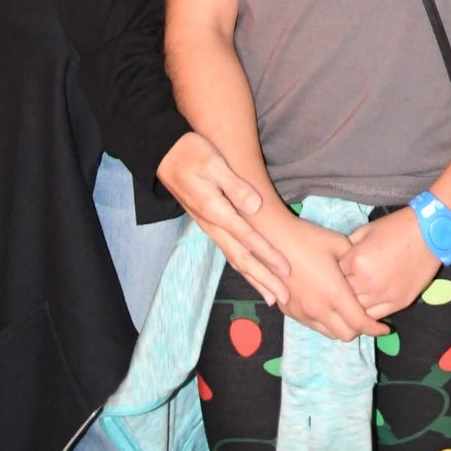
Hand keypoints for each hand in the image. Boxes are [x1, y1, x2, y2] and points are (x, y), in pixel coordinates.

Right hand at [157, 132, 290, 306]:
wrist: (164, 153)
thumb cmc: (192, 153)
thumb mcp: (214, 163)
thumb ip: (235, 186)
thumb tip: (255, 207)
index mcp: (215, 210)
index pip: (247, 238)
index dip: (268, 255)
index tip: (286, 270)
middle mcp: (212, 225)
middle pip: (241, 258)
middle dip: (264, 278)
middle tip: (284, 297)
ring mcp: (209, 226)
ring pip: (234, 258)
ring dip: (253, 278)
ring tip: (270, 295)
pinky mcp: (208, 223)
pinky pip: (228, 251)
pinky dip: (242, 266)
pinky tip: (250, 273)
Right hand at [274, 214, 391, 339]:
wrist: (272, 237)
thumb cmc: (308, 238)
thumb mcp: (339, 244)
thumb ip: (355, 263)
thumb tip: (368, 273)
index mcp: (334, 294)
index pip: (360, 323)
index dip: (375, 329)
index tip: (385, 328)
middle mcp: (318, 309)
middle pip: (345, 335)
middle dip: (359, 330)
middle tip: (366, 316)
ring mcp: (302, 313)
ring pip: (328, 333)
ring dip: (341, 327)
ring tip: (347, 311)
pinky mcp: (289, 311)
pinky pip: (312, 325)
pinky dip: (325, 322)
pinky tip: (327, 305)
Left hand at [341, 209, 438, 319]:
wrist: (428, 233)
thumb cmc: (396, 227)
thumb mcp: (366, 230)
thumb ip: (348, 247)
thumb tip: (338, 261)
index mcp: (356, 261)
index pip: (334, 276)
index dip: (335, 274)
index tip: (338, 272)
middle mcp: (367, 282)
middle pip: (343, 296)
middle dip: (342, 291)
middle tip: (345, 286)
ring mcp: (383, 295)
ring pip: (357, 311)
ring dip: (355, 304)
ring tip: (356, 297)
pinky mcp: (398, 303)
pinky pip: (375, 317)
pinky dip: (369, 313)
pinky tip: (369, 305)